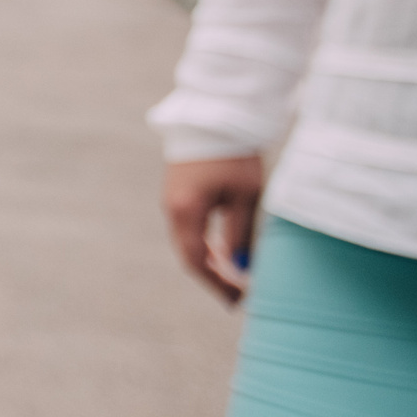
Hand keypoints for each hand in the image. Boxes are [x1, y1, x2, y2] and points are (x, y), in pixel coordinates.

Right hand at [163, 154, 263, 304]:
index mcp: (185, 212)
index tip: (238, 300)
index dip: (217, 284)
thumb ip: (240, 235)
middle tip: (238, 294)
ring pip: (189, 242)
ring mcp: (173, 200)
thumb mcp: (244, 197)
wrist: (215, 116)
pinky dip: (205, 243)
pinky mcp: (179, 192)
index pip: (197, 261)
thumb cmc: (233, 155)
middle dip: (214, 276)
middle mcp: (172, 209)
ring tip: (235, 273)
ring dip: (211, 260)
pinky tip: (224, 247)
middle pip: (190, 255)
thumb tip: (242, 268)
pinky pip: (189, 227)